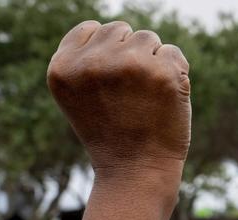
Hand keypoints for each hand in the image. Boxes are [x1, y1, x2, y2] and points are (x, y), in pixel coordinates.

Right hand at [47, 20, 190, 179]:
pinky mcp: (163, 73)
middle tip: (129, 95)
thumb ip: (86, 60)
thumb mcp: (80, 97)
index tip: (110, 85)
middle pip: (121, 30)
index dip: (106, 54)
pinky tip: (164, 99)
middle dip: (129, 55)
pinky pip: (173, 53)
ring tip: (145, 97)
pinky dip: (174, 73)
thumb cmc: (112, 135)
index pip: (90, 29)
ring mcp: (130, 65)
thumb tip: (116, 30)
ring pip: (148, 38)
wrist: (136, 172)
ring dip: (152, 61)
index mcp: (63, 68)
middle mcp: (93, 63)